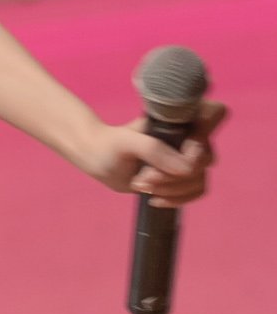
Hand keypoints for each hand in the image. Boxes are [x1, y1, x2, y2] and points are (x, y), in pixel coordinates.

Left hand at [80, 99, 227, 207]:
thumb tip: (187, 168)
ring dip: (171, 189)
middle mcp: (189, 135)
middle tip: (143, 177)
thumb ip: (154, 150)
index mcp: (179, 117)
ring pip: (200, 179)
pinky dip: (176, 199)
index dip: (205, 133)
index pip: (216, 113)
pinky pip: (196, 191)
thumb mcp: (126, 143)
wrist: (98, 159)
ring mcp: (188, 157)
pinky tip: (154, 199)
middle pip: (205, 159)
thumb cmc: (109, 144)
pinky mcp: (183, 176)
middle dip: (172, 175)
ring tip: (142, 185)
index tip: (179, 149)